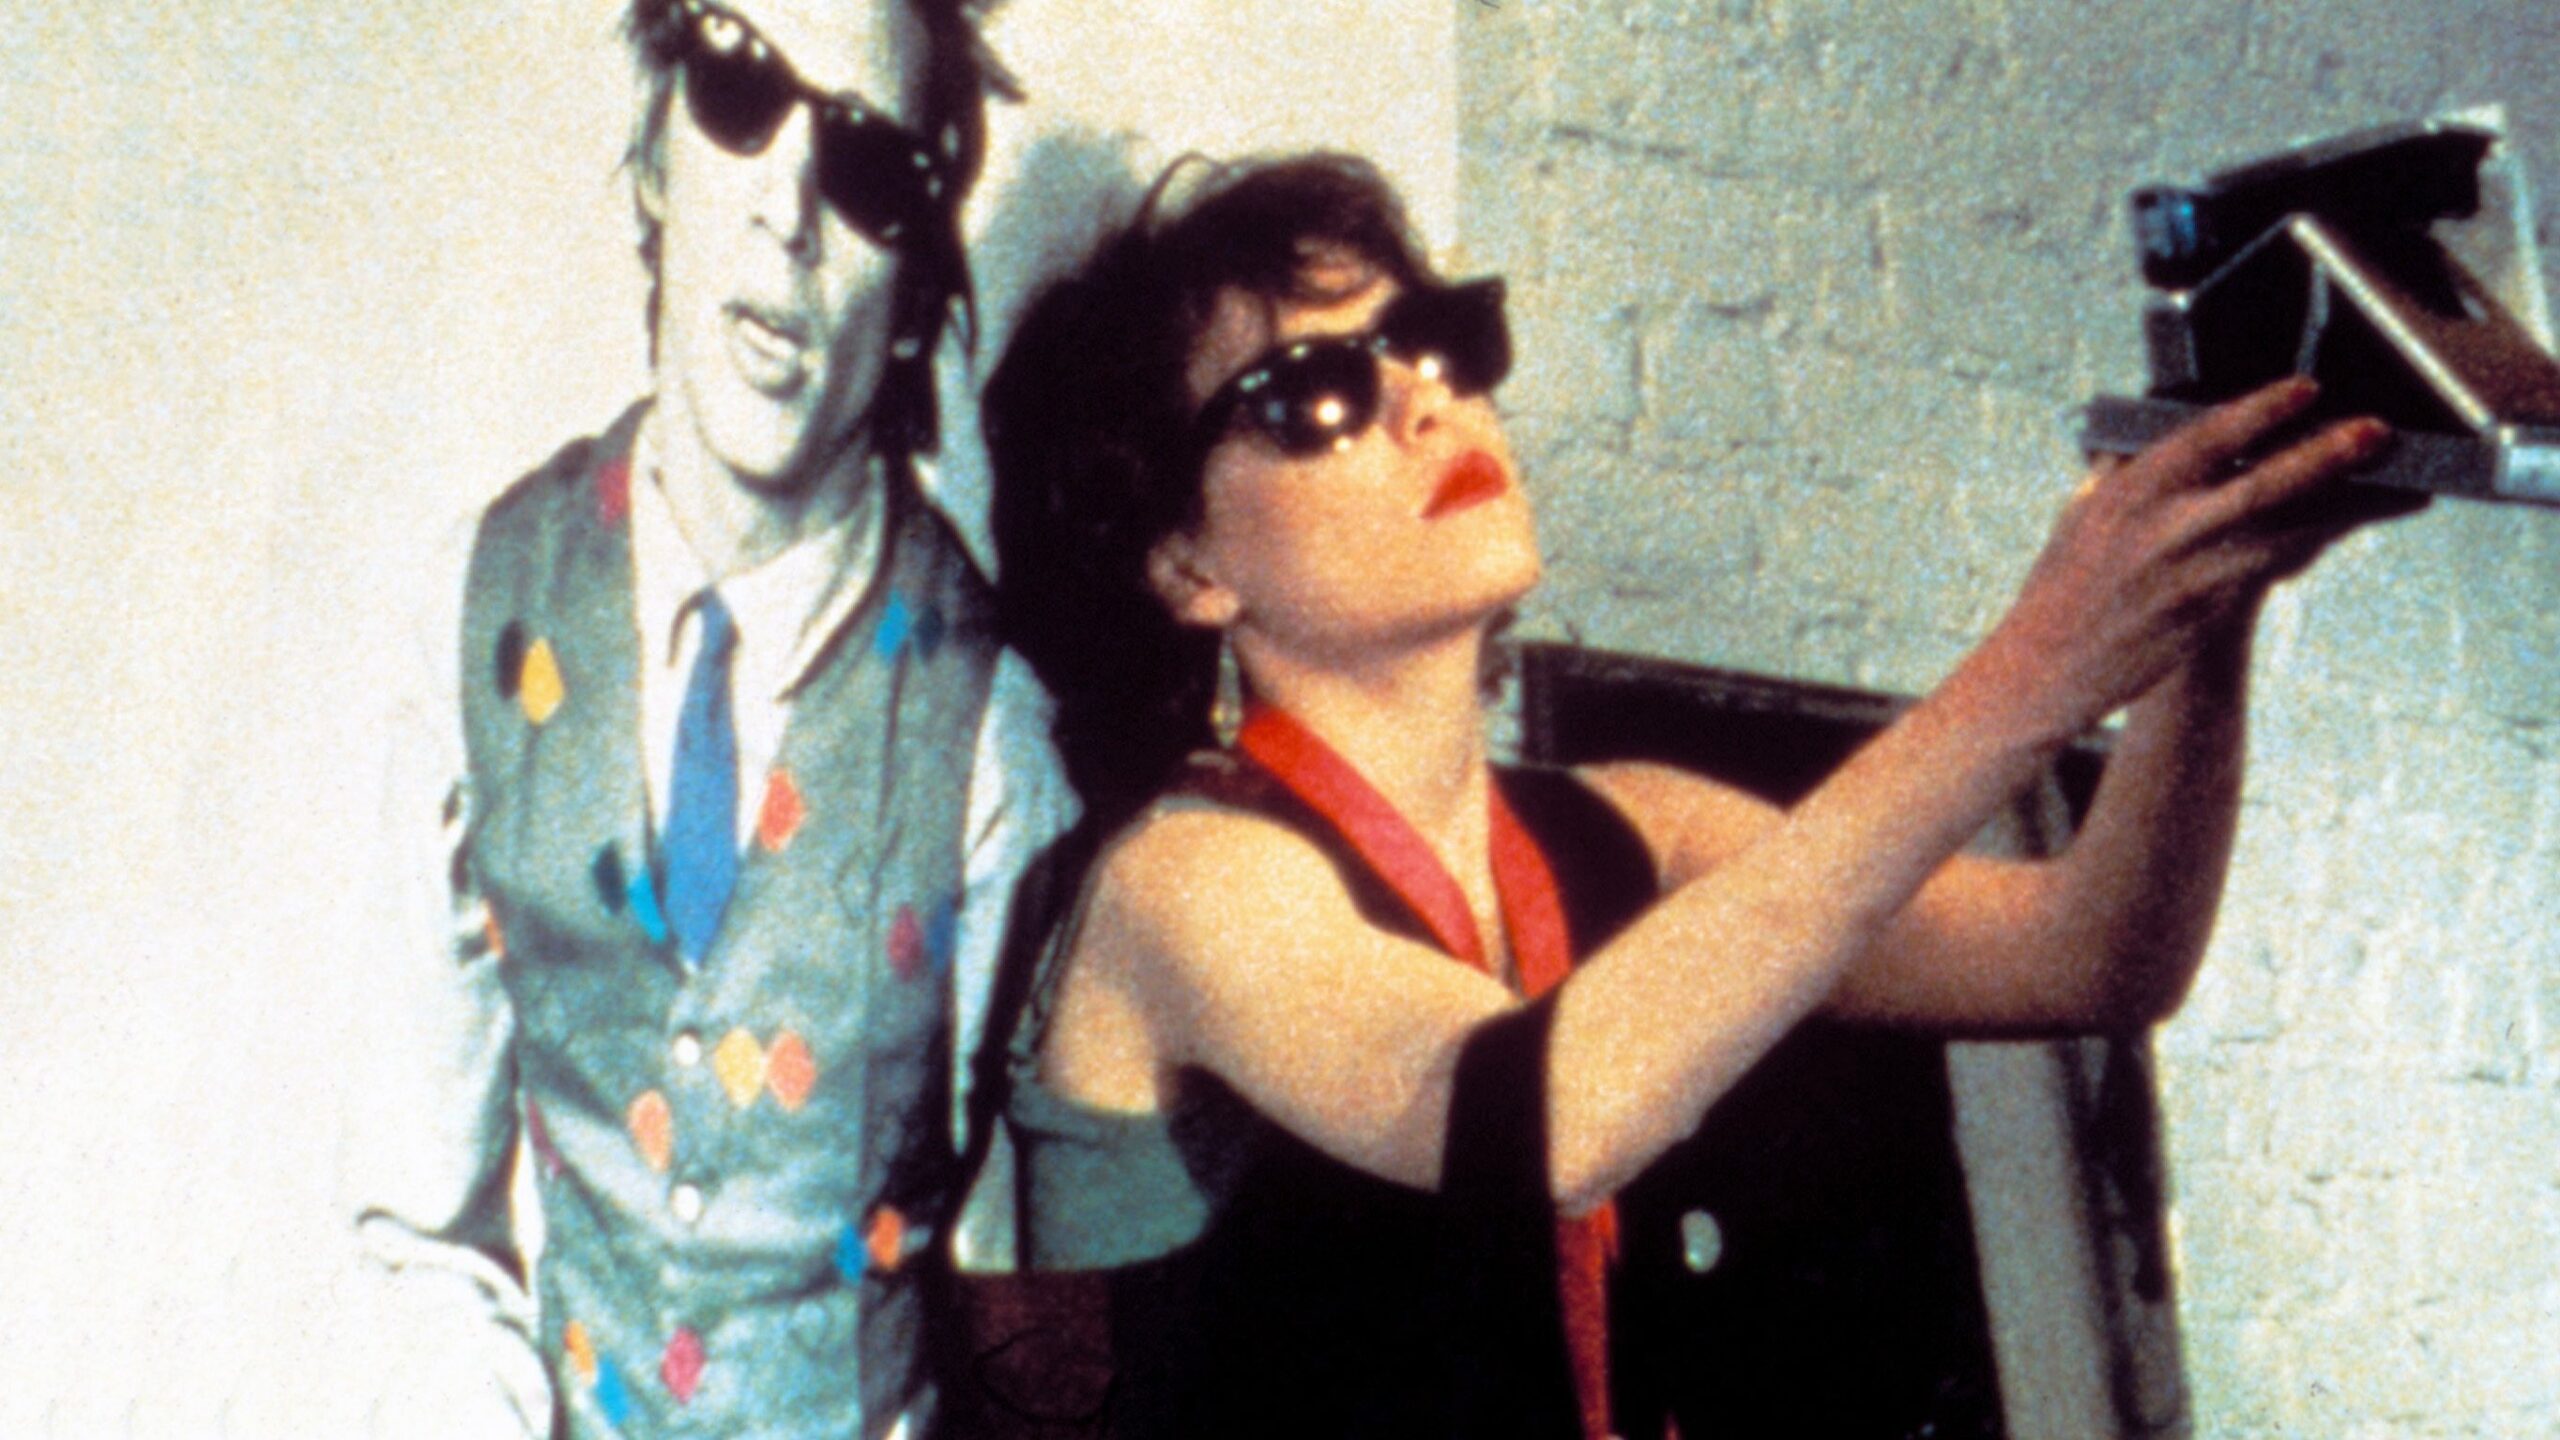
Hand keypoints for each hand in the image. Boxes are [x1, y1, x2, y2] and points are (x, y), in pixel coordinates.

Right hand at [1985, 378, 2411, 740]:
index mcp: (2128, 494)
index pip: (2203, 440)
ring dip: (2345, 508)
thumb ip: (2121, 471)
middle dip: (2324, 455)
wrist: (2044, 671)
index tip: (2305, 389)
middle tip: (2375, 431)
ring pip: (2285, 533)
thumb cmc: (2059, 589)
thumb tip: (2153, 429)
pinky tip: (2344, 527)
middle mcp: (2164, 530)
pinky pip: (2271, 571)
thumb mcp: (2080, 515)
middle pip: (2261, 484)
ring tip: (2398, 487)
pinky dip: (2310, 545)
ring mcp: (2192, 576)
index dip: (2259, 411)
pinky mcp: (2208, 615)